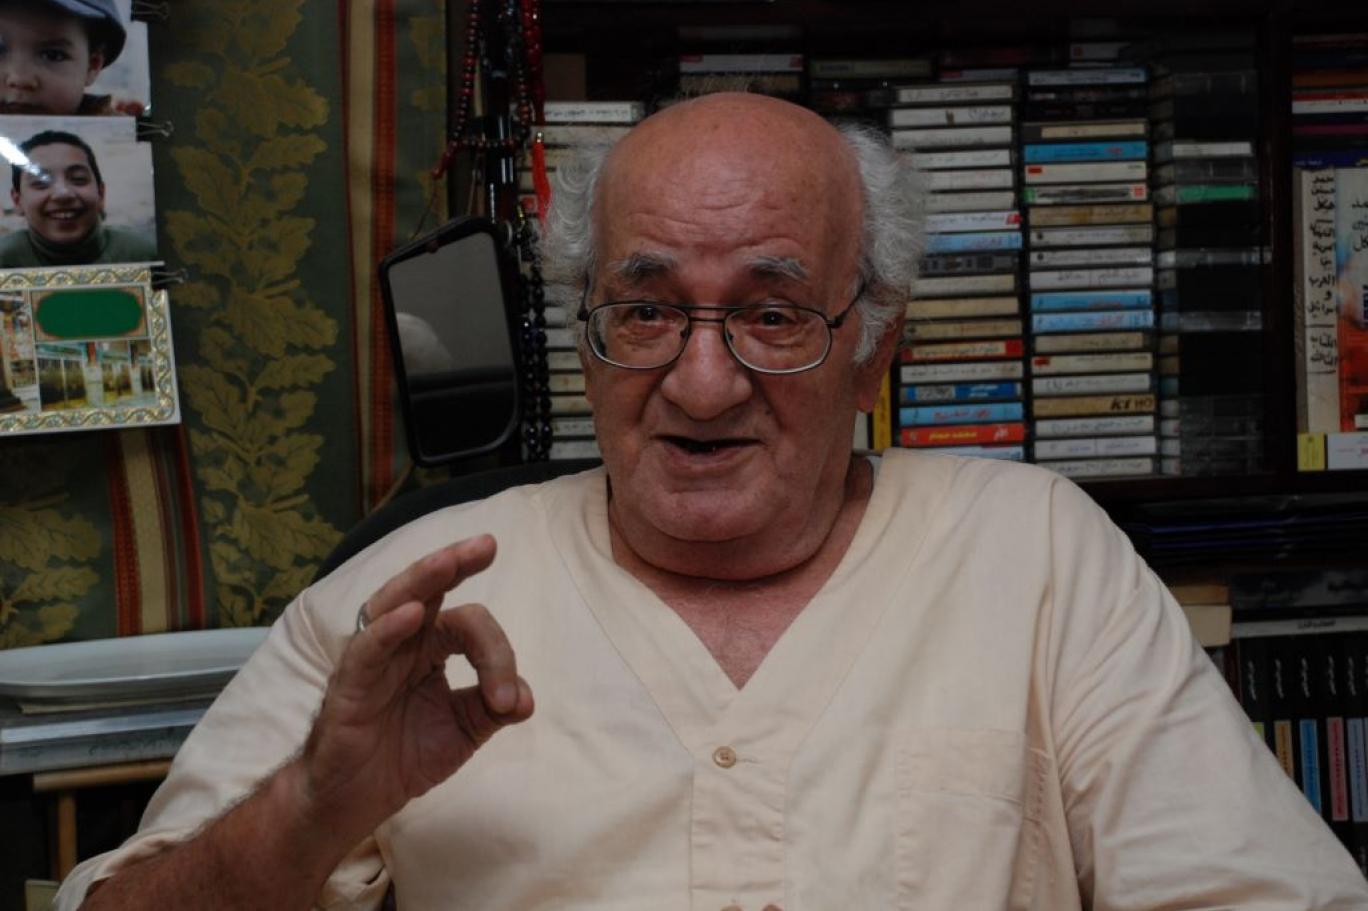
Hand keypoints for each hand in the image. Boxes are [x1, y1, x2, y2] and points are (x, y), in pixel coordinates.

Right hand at [294, 535, 532, 843]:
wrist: (355, 802)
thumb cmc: (403, 756)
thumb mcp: (463, 731)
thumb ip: (494, 709)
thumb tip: (527, 698)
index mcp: (429, 647)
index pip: (468, 625)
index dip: (497, 655)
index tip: (509, 701)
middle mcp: (401, 643)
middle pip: (427, 590)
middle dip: (456, 563)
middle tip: (487, 544)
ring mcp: (372, 660)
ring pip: (393, 605)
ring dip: (422, 580)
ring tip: (449, 560)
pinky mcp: (348, 686)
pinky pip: (366, 650)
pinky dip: (387, 630)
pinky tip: (411, 614)